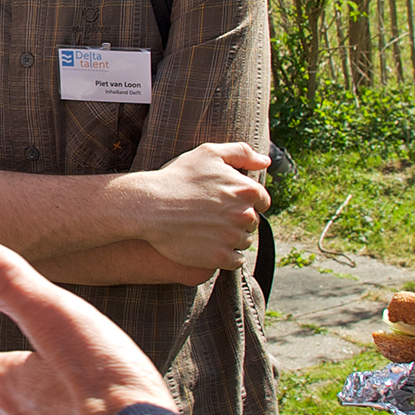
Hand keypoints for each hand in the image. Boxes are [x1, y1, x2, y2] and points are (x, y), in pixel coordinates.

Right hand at [126, 141, 272, 273]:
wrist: (150, 206)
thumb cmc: (178, 178)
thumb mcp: (209, 153)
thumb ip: (242, 153)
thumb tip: (265, 162)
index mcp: (247, 190)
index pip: (261, 201)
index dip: (244, 201)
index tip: (225, 202)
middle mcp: (245, 215)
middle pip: (251, 222)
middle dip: (237, 219)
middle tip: (212, 215)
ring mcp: (232, 238)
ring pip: (244, 241)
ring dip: (232, 238)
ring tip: (207, 230)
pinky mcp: (220, 258)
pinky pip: (236, 261)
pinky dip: (227, 256)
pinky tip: (211, 247)